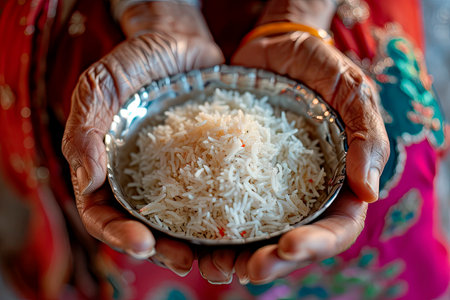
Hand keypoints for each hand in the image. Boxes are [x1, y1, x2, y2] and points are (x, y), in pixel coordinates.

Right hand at [62, 2, 222, 275]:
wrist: (180, 41)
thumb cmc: (136, 59)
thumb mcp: (103, 84)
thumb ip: (87, 127)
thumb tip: (86, 180)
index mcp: (109, 169)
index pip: (103, 212)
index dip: (117, 233)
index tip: (142, 243)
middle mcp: (143, 179)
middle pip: (146, 227)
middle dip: (162, 250)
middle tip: (184, 261)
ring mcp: (178, 175)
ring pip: (183, 222)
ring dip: (197, 246)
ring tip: (217, 260)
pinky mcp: (211, 164)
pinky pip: (218, 195)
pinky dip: (226, 216)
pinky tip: (243, 228)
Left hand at [198, 0, 388, 283]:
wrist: (275, 47)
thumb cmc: (319, 67)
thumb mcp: (351, 91)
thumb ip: (366, 135)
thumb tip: (369, 193)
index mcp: (338, 184)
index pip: (337, 226)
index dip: (317, 244)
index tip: (289, 247)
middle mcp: (302, 195)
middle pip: (293, 242)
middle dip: (273, 261)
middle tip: (248, 270)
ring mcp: (266, 187)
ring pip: (256, 235)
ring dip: (237, 256)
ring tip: (213, 266)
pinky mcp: (233, 173)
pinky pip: (222, 205)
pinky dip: (210, 226)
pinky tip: (193, 237)